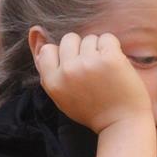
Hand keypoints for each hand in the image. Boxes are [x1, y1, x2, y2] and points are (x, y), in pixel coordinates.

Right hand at [35, 33, 152, 133]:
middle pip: (69, 39)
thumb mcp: (61, 96)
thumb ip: (48, 70)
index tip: (75, 69)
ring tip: (105, 71)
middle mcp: (68, 71)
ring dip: (98, 50)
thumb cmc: (92, 111)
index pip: (48, 50)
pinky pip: (107, 38)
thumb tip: (35, 32)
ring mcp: (89, 63)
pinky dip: (113, 48)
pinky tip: (115, 65)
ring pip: (90, 38)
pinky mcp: (110, 58)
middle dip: (81, 49)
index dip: (63, 55)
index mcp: (53, 82)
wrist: (121, 124)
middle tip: (92, 69)